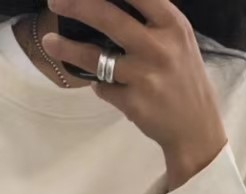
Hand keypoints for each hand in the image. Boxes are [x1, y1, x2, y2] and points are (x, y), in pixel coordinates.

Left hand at [44, 0, 227, 189]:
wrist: (196, 129)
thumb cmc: (185, 79)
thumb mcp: (178, 41)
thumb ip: (152, 21)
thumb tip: (106, 8)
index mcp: (172, 25)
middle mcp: (158, 46)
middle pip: (108, 17)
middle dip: (77, 5)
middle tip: (54, 2)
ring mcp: (144, 76)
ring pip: (96, 56)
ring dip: (68, 49)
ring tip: (49, 43)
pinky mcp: (133, 102)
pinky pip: (103, 88)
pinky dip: (99, 85)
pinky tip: (104, 85)